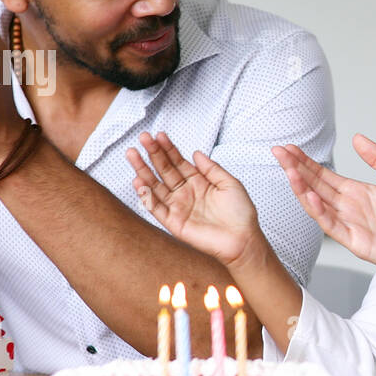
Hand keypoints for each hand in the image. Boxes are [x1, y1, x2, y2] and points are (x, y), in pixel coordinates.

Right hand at [127, 132, 262, 265]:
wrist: (243, 240)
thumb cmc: (241, 215)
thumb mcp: (230, 184)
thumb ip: (212, 168)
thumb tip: (196, 152)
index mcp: (199, 183)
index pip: (179, 162)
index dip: (169, 149)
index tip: (159, 135)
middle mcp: (186, 194)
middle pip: (164, 170)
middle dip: (153, 154)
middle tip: (143, 138)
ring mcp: (178, 208)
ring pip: (155, 186)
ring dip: (143, 171)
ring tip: (132, 154)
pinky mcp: (174, 223)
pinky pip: (156, 208)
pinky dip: (146, 197)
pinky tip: (138, 183)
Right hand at [271, 134, 375, 284]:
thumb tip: (356, 137)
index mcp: (358, 193)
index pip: (325, 175)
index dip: (307, 162)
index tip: (289, 147)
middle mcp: (349, 208)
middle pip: (316, 186)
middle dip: (296, 169)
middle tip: (278, 151)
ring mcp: (350, 225)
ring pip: (318, 205)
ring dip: (302, 188)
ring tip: (288, 170)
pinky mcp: (356, 241)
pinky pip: (333, 226)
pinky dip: (320, 212)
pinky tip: (310, 197)